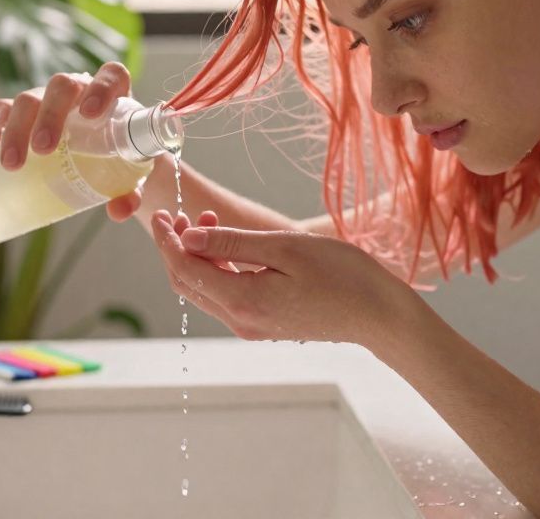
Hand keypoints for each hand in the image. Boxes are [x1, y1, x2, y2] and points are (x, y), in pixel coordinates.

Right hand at [0, 61, 142, 220]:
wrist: (102, 156)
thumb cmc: (120, 159)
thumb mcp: (130, 176)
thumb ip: (131, 192)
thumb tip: (119, 210)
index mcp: (114, 96)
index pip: (111, 76)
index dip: (102, 89)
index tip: (91, 114)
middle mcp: (79, 91)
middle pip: (62, 86)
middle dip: (50, 115)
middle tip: (43, 149)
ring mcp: (48, 99)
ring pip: (30, 99)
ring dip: (18, 127)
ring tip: (13, 164)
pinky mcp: (24, 113)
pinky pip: (4, 108)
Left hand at [149, 209, 413, 347]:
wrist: (379, 315)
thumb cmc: (342, 276)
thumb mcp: (285, 247)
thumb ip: (233, 242)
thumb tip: (190, 236)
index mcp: (242, 301)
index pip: (185, 269)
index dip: (167, 240)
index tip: (161, 214)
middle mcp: (240, 320)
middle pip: (187, 283)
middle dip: (177, 248)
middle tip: (182, 214)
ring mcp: (251, 326)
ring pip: (204, 290)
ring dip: (198, 257)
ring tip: (210, 222)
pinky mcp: (264, 324)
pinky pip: (225, 296)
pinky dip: (218, 269)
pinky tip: (231, 247)